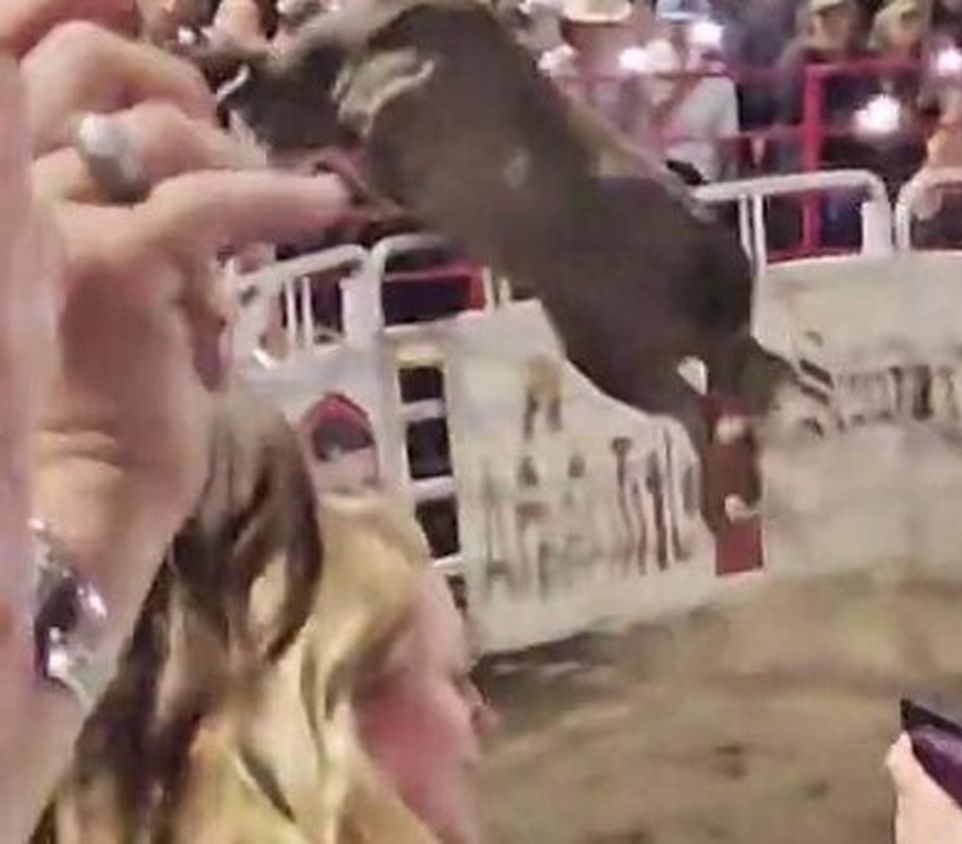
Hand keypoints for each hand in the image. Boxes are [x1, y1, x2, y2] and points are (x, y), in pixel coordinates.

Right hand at [24, 22, 345, 541]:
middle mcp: (9, 188)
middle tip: (226, 133)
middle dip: (173, 79)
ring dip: (228, 154)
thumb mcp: (116, 280)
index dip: (96, 27)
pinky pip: (208, 201)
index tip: (169, 49)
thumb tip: (209, 156)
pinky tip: (325, 205)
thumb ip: (139, 209)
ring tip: (272, 199)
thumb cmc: (107, 400)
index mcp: (7, 189)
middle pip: (84, 61)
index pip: (22, 51)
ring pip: (156, 128)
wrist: (87, 496)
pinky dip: (277, 198)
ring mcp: (52, 220)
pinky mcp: (116, 264)